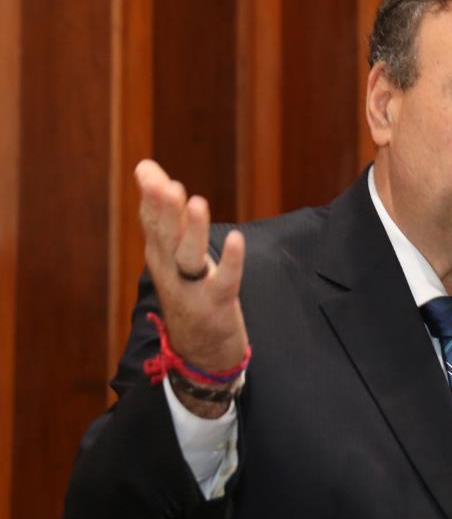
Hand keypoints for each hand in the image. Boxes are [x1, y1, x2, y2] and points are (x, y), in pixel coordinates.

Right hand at [135, 160, 248, 376]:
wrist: (201, 352)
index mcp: (160, 257)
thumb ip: (166, 210)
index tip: (147, 171)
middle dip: (165, 211)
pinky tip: (239, 239)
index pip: (151, 224)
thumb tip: (145, 166)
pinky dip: (232, 261)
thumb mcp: (174, 250)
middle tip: (167, 184)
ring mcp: (192, 291)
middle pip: (166, 238)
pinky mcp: (217, 305)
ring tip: (198, 202)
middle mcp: (170, 273)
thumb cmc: (189, 290)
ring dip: (194, 230)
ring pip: (189, 257)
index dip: (150, 199)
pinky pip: (225, 281)